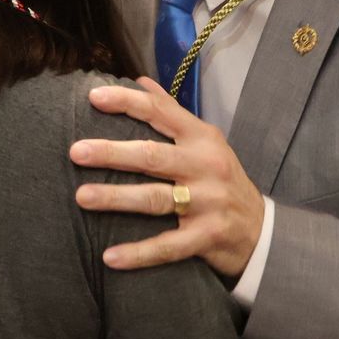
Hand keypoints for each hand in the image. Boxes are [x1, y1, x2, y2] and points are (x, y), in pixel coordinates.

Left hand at [70, 77, 265, 277]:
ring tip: (82, 196)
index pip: (161, 113)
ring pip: (156, 199)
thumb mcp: (206, 141)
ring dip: (116, 198)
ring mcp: (208, 203)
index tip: (93, 98)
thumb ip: (172, 113)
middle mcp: (206, 166)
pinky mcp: (207, 237)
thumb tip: (140, 81)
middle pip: (153, 156)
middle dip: (112, 153)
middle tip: (76, 152)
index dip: (127, 102)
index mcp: (202, 138)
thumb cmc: (222, 179)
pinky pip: (168, 247)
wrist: (261, 229)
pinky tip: (110, 257)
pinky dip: (139, 253)